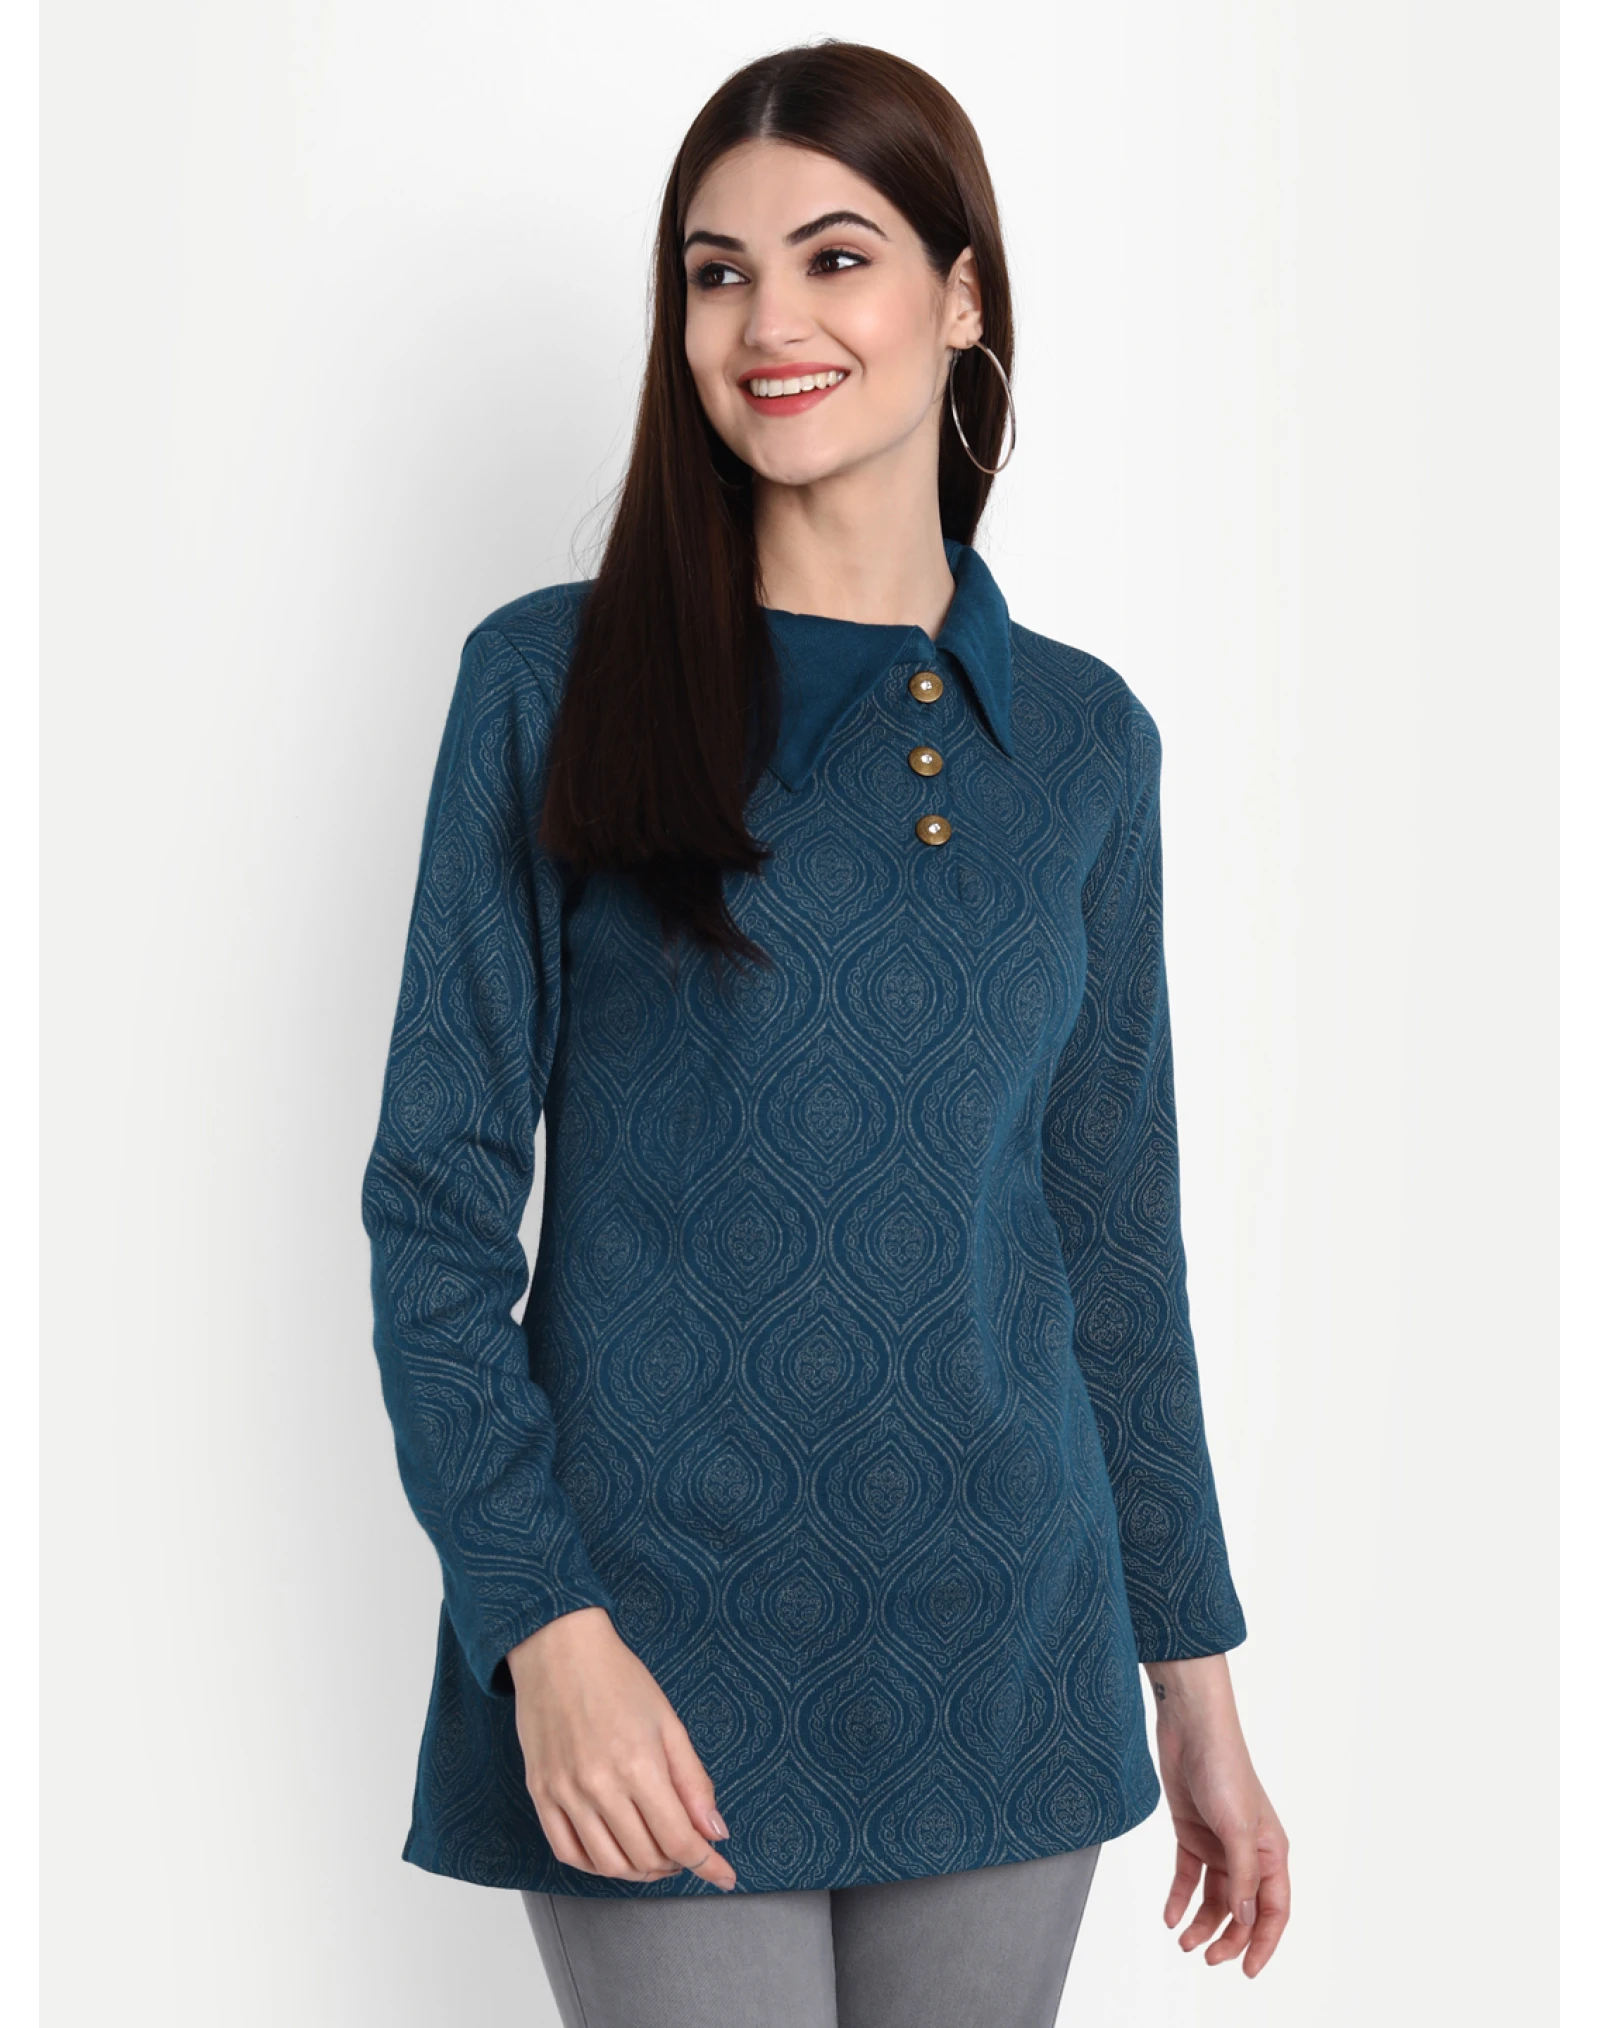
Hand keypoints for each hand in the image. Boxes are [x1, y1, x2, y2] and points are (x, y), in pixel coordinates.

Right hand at [506, 1606, 736, 1890]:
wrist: (558, 1649)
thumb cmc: (617, 1677)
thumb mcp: (669, 1722)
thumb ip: (694, 1781)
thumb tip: (715, 1831)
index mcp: (638, 1765)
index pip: (678, 1840)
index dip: (707, 1863)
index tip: (724, 1873)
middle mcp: (599, 1786)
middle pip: (646, 1857)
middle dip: (676, 1864)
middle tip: (688, 1850)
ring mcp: (565, 1793)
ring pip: (608, 1865)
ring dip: (640, 1870)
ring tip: (656, 1854)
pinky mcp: (541, 1794)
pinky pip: (568, 1852)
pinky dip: (596, 1866)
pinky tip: (615, 1853)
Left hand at [1144, 1652, 1288, 1975]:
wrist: (1190, 1728)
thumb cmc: (1224, 1768)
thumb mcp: (1236, 1827)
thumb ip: (1241, 1876)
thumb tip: (1243, 1917)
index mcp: (1271, 1851)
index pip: (1273, 1909)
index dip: (1263, 1942)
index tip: (1248, 1971)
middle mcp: (1247, 1852)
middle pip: (1242, 1909)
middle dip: (1228, 1937)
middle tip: (1206, 1957)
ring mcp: (1219, 1843)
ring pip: (1214, 1897)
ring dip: (1200, 1922)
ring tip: (1182, 1941)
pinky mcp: (1192, 1833)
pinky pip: (1188, 1876)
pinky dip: (1179, 1897)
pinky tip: (1169, 1915)